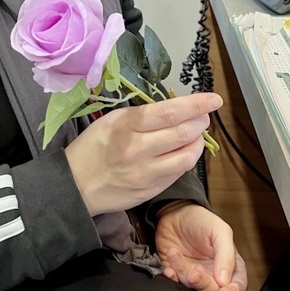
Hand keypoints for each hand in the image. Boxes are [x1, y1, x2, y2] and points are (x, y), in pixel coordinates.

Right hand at [64, 92, 222, 215]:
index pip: (170, 112)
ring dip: (198, 143)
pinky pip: (178, 173)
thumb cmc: (93, 146)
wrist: (76, 184)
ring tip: (195, 134)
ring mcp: (146, 173)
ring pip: (186, 156)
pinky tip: (183, 151)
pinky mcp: (151, 190)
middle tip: (203, 116)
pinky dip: (186, 159)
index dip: (196, 105)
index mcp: (127, 125)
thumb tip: (176, 110)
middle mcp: (138, 149)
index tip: (213, 99)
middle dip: (200, 122)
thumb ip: (143, 115)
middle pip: (183, 133)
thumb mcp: (113, 120)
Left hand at [155, 203, 247, 290]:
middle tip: (192, 274)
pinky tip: (168, 268)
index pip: (237, 286)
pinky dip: (172, 277)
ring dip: (182, 271)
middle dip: (202, 284)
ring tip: (174, 253)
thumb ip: (226, 255)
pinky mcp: (178, 273)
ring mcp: (195, 274)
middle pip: (213, 290)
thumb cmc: (200, 219)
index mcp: (230, 264)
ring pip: (192, 286)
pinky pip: (175, 282)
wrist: (173, 211)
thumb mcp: (219, 230)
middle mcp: (213, 273)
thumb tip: (224, 282)